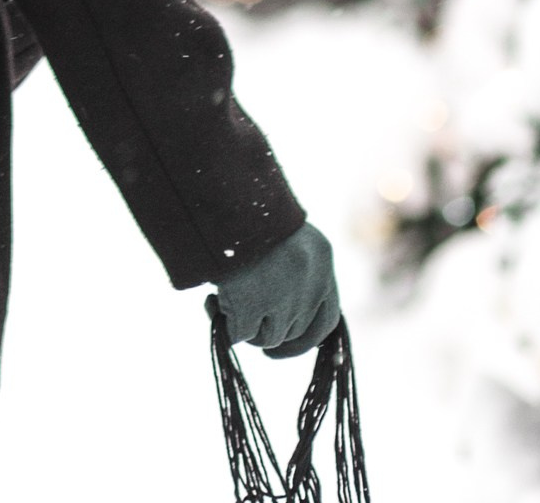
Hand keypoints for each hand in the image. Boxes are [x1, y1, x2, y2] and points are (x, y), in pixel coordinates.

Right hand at [211, 218, 339, 359]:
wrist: (224, 195)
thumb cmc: (247, 207)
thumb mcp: (284, 233)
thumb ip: (292, 267)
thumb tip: (282, 313)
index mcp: (321, 258)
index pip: (327, 319)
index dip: (306, 339)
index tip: (285, 345)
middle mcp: (310, 284)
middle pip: (295, 331)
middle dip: (270, 332)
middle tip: (248, 323)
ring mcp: (284, 300)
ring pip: (268, 338)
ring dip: (247, 327)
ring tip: (224, 300)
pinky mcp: (252, 309)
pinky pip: (239, 335)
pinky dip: (223, 322)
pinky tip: (212, 302)